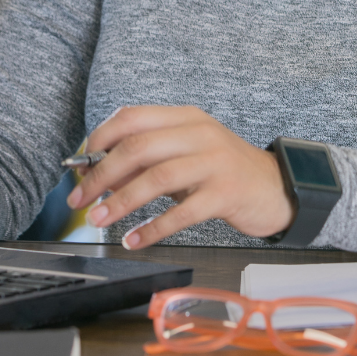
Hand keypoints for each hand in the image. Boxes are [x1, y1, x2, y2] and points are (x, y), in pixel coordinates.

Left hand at [65, 106, 294, 248]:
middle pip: (138, 147)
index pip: (131, 117)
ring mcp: (214, 162)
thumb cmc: (222, 171)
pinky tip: (134, 238)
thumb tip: (100, 174)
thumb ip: (147, 160)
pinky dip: (152, 228)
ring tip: (99, 219)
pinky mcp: (225, 193)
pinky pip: (181, 212)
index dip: (99, 139)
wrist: (276, 187)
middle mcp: (198, 133)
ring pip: (156, 178)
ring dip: (121, 201)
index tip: (80, 165)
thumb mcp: (185, 154)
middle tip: (80, 200)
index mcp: (184, 117)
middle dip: (101, 174)